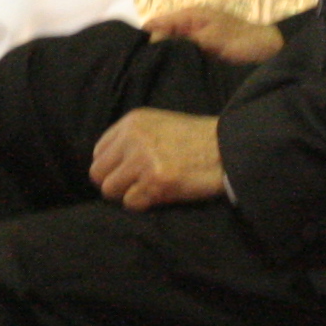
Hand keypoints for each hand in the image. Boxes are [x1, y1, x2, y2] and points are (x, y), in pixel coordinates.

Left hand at [91, 107, 227, 210]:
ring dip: (128, 195)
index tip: (127, 173)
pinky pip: (131, 203)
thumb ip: (132, 138)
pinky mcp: (156, 181)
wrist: (228, 148)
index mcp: (132, 122)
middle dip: (114, 184)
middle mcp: (133, 138)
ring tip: (149, 190)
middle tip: (135, 187)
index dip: (111, 167)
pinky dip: (144, 204)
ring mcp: (143, 160)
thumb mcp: (160, 124)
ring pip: (110, 190)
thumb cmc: (197, 140)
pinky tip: (161, 195)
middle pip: (98, 173)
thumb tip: (108, 165)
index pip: (98, 152)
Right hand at [146, 3, 282, 65]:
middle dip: (151, 48)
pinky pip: (182, 55)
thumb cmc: (242, 41)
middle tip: (141, 69)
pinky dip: (176, 62)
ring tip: (150, 74)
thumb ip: (183, 39)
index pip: (157, 22)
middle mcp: (190, 24)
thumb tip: (153, 41)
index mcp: (190, 15)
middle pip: (161, 34)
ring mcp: (196, 38)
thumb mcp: (210, 39)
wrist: (269, 51)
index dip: (144, 36)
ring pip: (171, 46)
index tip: (134, 56)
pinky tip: (168, 75)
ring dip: (163, 57)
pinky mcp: (202, 52)